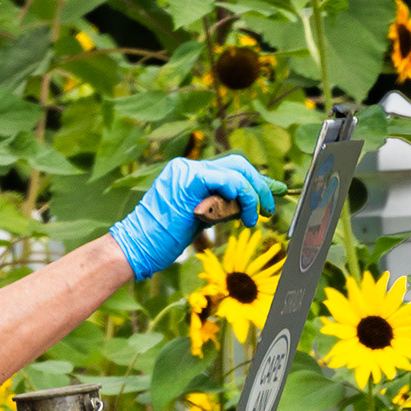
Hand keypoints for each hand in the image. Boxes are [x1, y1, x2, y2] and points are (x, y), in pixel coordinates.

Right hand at [108, 153, 276, 281]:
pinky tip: (243, 216)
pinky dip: (242, 196)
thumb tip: (254, 202)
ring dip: (254, 195)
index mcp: (187, 173)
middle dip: (260, 185)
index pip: (230, 168)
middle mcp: (187, 167)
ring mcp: (186, 171)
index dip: (255, 181)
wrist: (138, 246)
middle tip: (267, 209)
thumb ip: (225, 205)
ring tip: (254, 218)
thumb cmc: (165, 238)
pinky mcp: (189, 181)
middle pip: (237, 164)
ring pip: (237, 171)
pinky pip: (228, 180)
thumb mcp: (202, 218)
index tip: (273, 194)